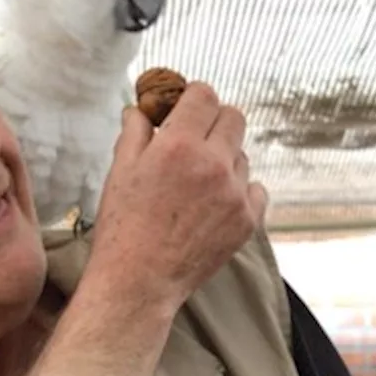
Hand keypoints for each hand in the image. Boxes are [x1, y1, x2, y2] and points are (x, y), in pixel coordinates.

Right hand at [87, 81, 267, 310]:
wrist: (139, 281)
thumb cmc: (123, 228)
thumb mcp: (119, 170)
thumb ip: (135, 131)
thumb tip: (141, 109)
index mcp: (179, 145)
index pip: (204, 95)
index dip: (193, 96)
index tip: (185, 107)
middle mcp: (214, 164)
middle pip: (233, 117)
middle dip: (214, 120)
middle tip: (195, 139)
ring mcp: (235, 193)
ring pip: (242, 155)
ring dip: (224, 159)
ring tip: (197, 183)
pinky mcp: (248, 220)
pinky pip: (255, 189)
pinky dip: (239, 190)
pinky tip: (215, 203)